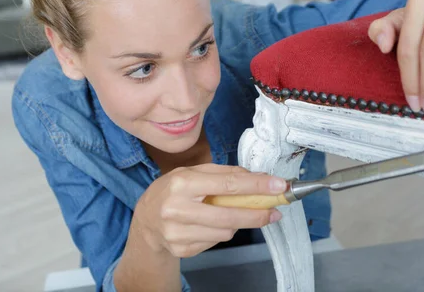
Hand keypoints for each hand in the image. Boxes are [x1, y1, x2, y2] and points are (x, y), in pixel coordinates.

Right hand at [133, 164, 285, 257]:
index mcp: (182, 183)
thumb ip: (224, 173)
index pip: (228, 185)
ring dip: (236, 222)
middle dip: (257, 214)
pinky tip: (210, 225)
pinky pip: (215, 242)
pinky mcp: (182, 249)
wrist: (145, 221)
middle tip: (275, 211)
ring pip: (225, 231)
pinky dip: (220, 232)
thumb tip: (257, 177)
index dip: (257, 186)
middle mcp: (177, 209)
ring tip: (229, 213)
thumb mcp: (192, 173)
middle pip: (229, 215)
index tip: (278, 186)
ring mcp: (178, 233)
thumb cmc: (173, 190)